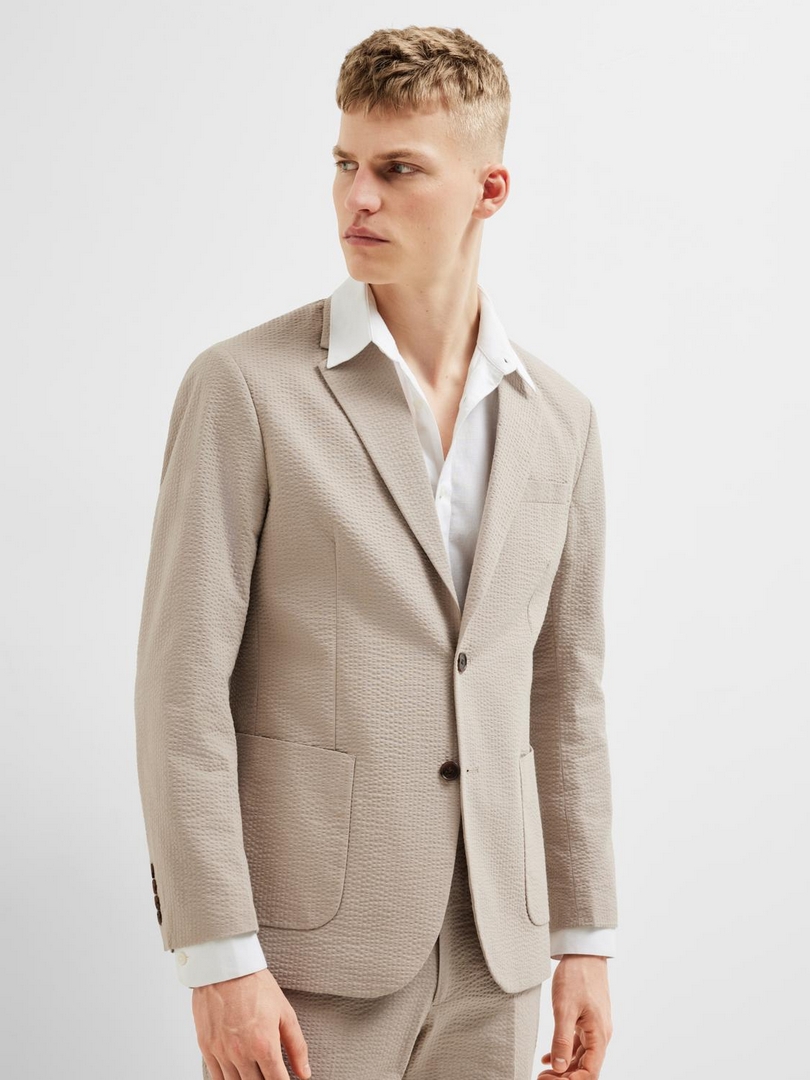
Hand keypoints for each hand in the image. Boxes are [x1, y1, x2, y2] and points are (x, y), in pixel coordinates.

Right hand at [192, 967, 310, 1079]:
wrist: (225, 967)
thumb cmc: (255, 985)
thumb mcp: (285, 1012)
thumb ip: (297, 1046)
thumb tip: (304, 1072)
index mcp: (264, 1046)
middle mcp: (242, 1053)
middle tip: (270, 1073)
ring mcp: (221, 1052)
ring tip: (255, 1073)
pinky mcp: (206, 1047)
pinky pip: (216, 1077)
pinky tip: (236, 1075)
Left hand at [537, 955, 612, 1078]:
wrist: (583, 953)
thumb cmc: (577, 976)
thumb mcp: (564, 1009)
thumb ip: (562, 1040)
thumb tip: (559, 1068)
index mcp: (599, 1035)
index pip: (590, 1072)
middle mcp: (600, 1035)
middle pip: (586, 1068)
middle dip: (565, 1076)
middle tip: (541, 1077)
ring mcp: (594, 1027)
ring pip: (581, 1057)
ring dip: (564, 1067)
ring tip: (543, 1071)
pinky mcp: (587, 1020)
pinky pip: (578, 1044)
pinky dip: (565, 1053)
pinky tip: (548, 1057)